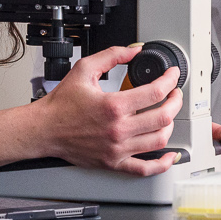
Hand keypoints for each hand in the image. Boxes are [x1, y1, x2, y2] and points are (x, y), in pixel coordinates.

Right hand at [27, 44, 183, 175]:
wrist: (45, 129)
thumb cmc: (61, 103)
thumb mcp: (83, 69)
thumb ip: (111, 56)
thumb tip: (133, 50)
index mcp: (113, 105)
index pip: (155, 92)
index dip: (170, 80)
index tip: (172, 75)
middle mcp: (118, 129)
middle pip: (163, 117)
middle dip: (175, 101)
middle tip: (175, 93)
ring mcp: (118, 148)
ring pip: (159, 140)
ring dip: (170, 125)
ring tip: (168, 115)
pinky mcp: (114, 162)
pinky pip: (145, 169)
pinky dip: (162, 163)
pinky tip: (169, 155)